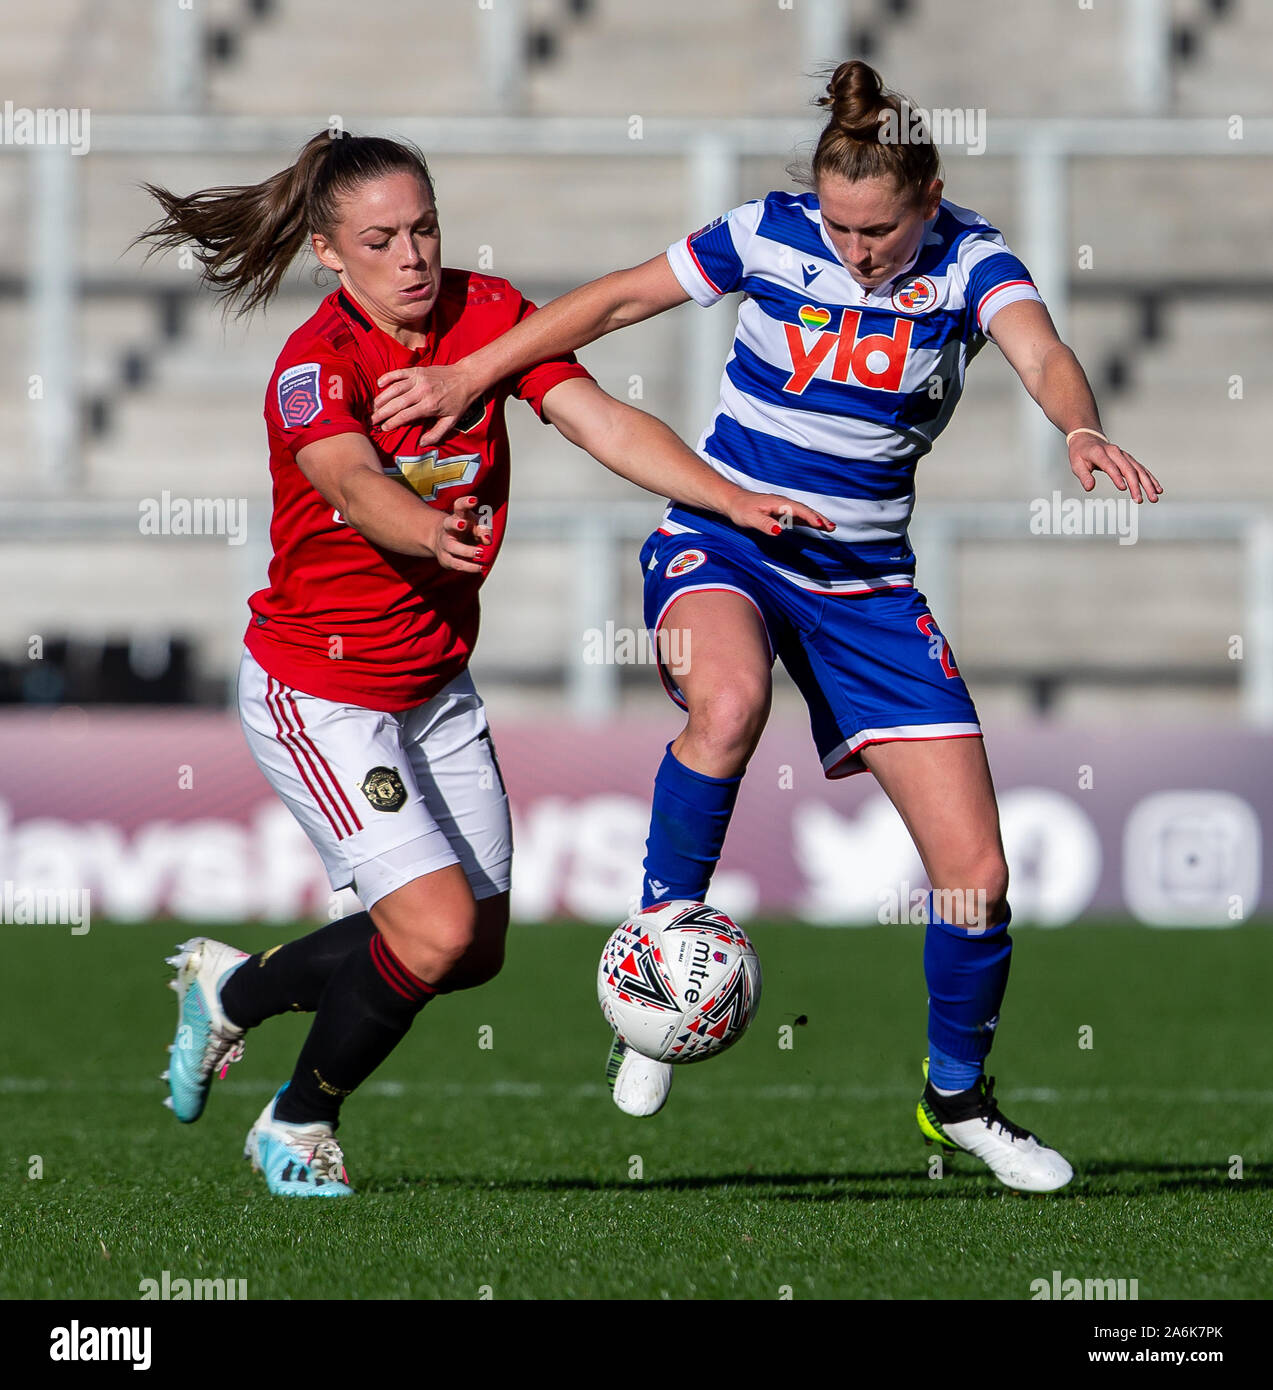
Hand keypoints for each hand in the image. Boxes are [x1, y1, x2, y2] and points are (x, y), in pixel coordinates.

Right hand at [373, 364, 478, 441]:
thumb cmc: (459, 401)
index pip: (405, 415)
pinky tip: (379, 384)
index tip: (384, 428)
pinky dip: (388, 377)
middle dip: (382, 412)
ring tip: (373, 407)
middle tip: (372, 420)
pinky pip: (399, 373)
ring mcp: (418, 379)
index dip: (393, 422)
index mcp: (430, 405)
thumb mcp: (451, 421)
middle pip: (396, 403)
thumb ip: (437, 434)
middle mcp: (422, 391)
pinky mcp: (417, 370)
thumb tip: (422, 443)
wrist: (467, 378)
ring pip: (395, 388)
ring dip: (382, 398)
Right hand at [426, 494, 491, 573]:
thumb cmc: (467, 530)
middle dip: (455, 524)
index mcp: (458, 516)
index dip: (465, 502)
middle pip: (449, 524)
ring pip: (452, 547)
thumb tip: (488, 541)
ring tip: (481, 553)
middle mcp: (449, 528)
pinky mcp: (445, 558)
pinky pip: (456, 564)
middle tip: (464, 525)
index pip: (459, 506)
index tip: (474, 500)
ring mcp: (445, 543)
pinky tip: (480, 568)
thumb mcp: (477, 525)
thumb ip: (484, 530)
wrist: (444, 541)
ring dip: (466, 550)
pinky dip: (469, 567)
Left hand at [720, 491, 834, 536]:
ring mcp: (783, 507)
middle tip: (832, 527)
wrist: (734, 501)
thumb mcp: (750, 518)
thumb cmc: (741, 509)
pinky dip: (808, 520)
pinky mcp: (781, 512)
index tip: (820, 525)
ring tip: (830, 527)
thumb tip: (779, 530)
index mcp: (778, 503)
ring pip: (803, 513)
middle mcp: (783, 503)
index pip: (798, 509)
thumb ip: (764, 524)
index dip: (810, 517)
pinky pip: (798, 516)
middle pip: (805, 510)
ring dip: (817, 519)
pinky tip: (815, 525)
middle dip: (819, 518)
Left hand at [1069, 434, 1162, 503]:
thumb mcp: (1076, 464)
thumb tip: (1090, 487)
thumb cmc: (1081, 453)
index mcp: (1100, 453)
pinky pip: (1141, 469)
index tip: (1123, 488)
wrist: (1088, 438)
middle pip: (1128, 469)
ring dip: (1147, 484)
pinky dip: (1150, 479)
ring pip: (1138, 470)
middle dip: (1136, 485)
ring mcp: (1124, 456)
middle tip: (1139, 500)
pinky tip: (1157, 489)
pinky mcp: (1129, 460)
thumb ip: (1083, 476)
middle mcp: (1115, 453)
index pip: (1110, 466)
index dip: (1117, 477)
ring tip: (1154, 497)